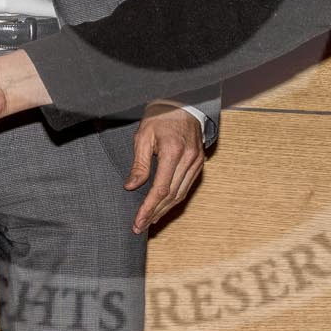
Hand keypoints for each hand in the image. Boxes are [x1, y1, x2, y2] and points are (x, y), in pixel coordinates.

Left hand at [128, 103, 205, 233]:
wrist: (183, 104)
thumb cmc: (160, 117)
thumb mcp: (143, 136)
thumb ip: (139, 164)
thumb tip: (131, 187)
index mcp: (173, 151)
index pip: (160, 189)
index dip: (148, 208)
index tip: (138, 221)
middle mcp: (188, 159)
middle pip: (171, 196)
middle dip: (154, 213)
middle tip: (140, 227)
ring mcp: (196, 162)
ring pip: (180, 194)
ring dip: (165, 210)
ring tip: (149, 221)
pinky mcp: (199, 163)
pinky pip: (186, 187)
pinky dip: (174, 200)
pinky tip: (163, 207)